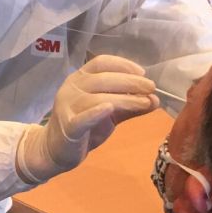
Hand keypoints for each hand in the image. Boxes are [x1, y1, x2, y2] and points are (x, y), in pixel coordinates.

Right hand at [17, 55, 157, 182]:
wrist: (55, 150)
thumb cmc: (84, 126)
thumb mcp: (109, 112)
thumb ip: (130, 105)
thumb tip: (155, 99)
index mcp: (80, 78)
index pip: (101, 62)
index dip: (123, 65)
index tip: (143, 73)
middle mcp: (72, 87)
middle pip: (102, 78)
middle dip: (130, 81)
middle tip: (151, 87)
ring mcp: (68, 106)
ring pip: (98, 97)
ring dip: (124, 98)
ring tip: (145, 102)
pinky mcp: (68, 126)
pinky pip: (82, 117)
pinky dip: (96, 112)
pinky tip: (111, 109)